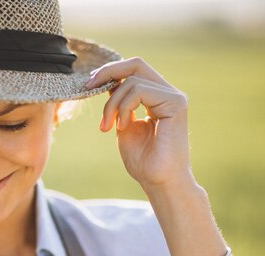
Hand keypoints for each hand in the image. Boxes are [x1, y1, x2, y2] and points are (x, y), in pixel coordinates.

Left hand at [85, 57, 195, 193]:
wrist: (159, 182)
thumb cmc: (144, 161)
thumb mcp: (124, 125)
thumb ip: (119, 104)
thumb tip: (107, 82)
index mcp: (157, 97)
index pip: (133, 71)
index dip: (109, 73)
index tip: (88, 86)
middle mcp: (167, 93)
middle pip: (136, 64)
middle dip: (107, 72)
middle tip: (89, 87)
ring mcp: (174, 97)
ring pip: (132, 80)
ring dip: (112, 103)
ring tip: (108, 126)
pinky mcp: (175, 103)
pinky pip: (139, 90)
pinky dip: (123, 107)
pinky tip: (122, 127)